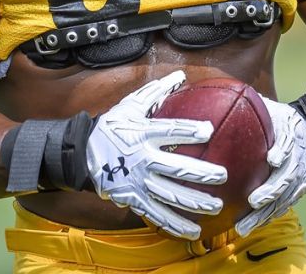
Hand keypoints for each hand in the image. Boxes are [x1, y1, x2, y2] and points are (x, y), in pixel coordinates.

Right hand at [86, 71, 227, 239]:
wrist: (83, 153)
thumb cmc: (113, 126)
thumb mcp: (130, 105)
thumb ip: (156, 91)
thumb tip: (181, 75)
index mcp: (142, 134)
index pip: (169, 130)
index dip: (188, 130)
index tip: (209, 130)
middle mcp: (142, 159)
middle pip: (175, 168)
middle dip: (201, 173)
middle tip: (223, 175)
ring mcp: (137, 182)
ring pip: (169, 195)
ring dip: (194, 202)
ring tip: (217, 206)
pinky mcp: (133, 199)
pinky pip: (156, 214)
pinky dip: (174, 224)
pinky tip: (193, 231)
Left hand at [235, 95, 305, 237]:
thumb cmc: (279, 118)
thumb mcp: (268, 106)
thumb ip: (247, 103)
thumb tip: (214, 94)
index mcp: (291, 134)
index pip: (290, 141)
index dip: (283, 150)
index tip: (272, 158)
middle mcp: (299, 157)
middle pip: (288, 176)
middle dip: (271, 190)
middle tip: (253, 200)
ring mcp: (300, 176)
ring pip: (285, 198)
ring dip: (266, 213)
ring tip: (245, 225)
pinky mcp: (298, 188)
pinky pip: (285, 205)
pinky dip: (270, 216)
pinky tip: (252, 225)